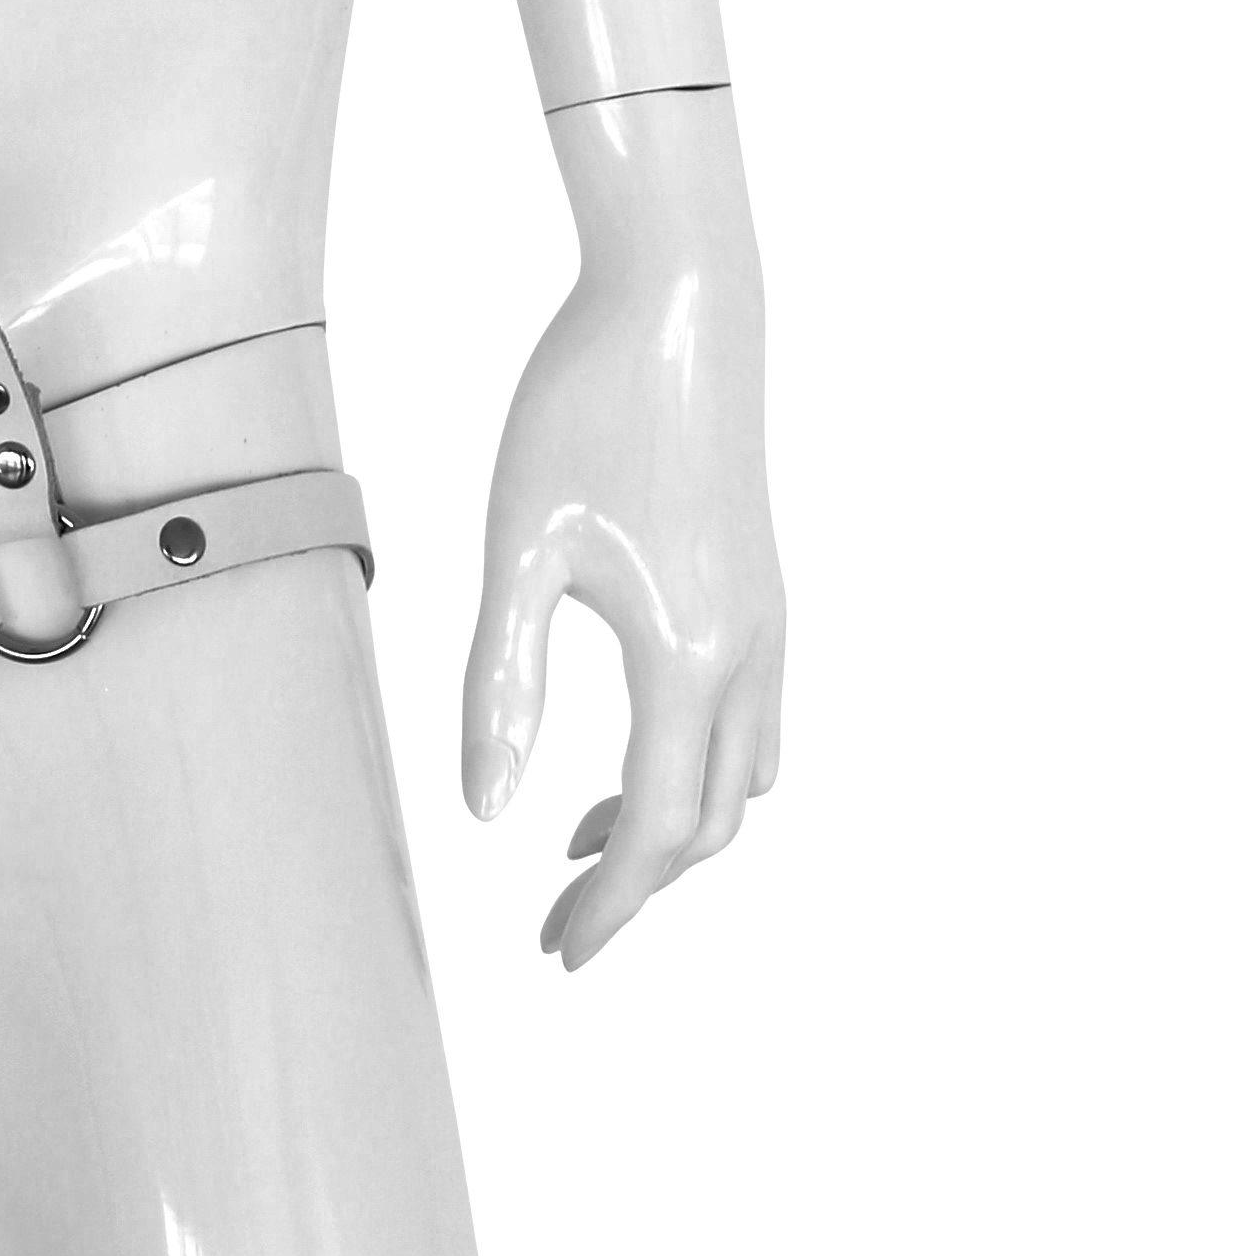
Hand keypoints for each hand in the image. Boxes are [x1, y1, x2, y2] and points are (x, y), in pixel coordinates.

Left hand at [463, 86, 784, 966]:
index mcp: (688, 659)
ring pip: (743, 776)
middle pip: (709, 824)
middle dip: (639, 886)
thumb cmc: (586, 408)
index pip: (655, 833)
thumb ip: (504, 683)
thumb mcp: (520, 546)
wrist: (682, 301)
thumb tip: (488, 812)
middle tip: (558, 922)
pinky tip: (633, 739)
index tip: (553, 954)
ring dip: (674, 825)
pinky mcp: (764, 582)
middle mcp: (749, 654)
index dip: (608, 910)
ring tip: (580, 837)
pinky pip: (753, 717)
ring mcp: (768, 618)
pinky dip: (702, 763)